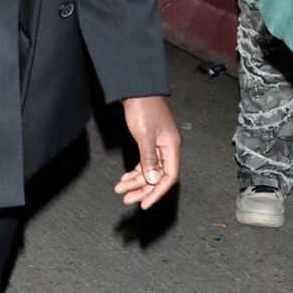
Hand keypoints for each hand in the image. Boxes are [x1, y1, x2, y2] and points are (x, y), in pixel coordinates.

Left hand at [115, 95, 180, 209]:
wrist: (138, 90)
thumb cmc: (144, 108)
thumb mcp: (145, 135)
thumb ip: (149, 159)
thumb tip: (154, 180)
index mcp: (171, 147)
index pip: (168, 177)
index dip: (157, 192)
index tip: (145, 203)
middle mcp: (167, 148)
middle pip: (157, 177)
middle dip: (142, 189)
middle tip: (127, 199)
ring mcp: (158, 146)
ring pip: (149, 170)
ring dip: (135, 181)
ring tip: (120, 189)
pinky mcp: (149, 142)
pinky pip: (144, 162)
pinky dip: (135, 171)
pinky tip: (125, 177)